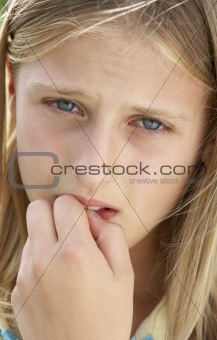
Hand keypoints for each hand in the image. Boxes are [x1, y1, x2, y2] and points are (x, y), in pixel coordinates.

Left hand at [11, 195, 133, 339]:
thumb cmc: (108, 318)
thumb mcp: (124, 273)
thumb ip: (111, 234)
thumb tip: (92, 217)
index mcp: (75, 252)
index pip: (65, 202)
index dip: (78, 209)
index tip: (86, 225)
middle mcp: (44, 259)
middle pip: (37, 208)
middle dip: (56, 213)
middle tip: (72, 232)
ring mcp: (26, 274)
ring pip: (31, 231)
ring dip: (47, 235)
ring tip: (66, 260)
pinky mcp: (18, 288)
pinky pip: (26, 256)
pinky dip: (40, 256)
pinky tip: (56, 277)